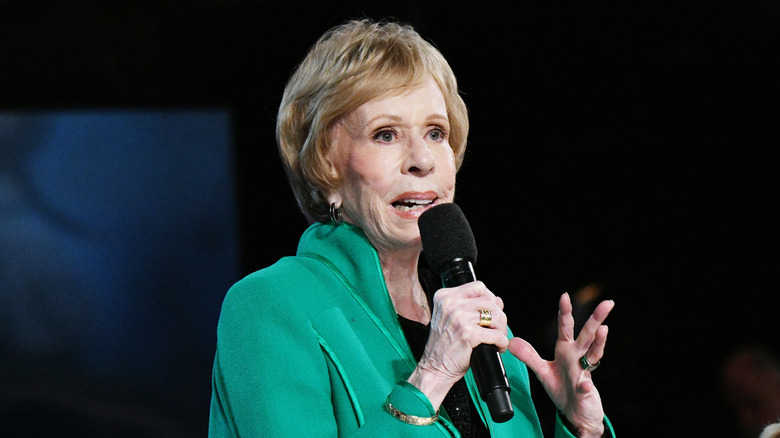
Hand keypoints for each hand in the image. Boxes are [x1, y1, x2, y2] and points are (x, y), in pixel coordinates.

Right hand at [407, 281, 507, 408]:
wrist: (434, 368)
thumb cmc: (443, 345)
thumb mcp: (450, 317)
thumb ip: (469, 305)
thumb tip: (497, 300)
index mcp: (444, 297)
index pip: (478, 287)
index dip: (490, 298)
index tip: (491, 311)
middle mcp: (450, 304)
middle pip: (489, 301)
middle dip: (499, 316)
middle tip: (497, 329)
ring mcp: (458, 319)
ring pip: (496, 316)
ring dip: (502, 329)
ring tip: (497, 339)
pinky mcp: (467, 335)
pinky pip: (496, 334)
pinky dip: (502, 342)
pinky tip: (497, 347)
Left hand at [508, 293, 613, 437]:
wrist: (577, 414)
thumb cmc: (563, 390)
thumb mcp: (543, 371)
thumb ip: (529, 356)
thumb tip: (512, 342)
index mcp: (566, 351)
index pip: (566, 328)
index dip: (565, 312)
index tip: (564, 296)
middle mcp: (578, 358)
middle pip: (588, 335)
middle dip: (596, 318)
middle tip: (607, 303)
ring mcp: (584, 373)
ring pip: (593, 354)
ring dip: (599, 342)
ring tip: (604, 329)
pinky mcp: (585, 392)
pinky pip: (585, 387)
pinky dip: (585, 385)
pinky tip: (585, 384)